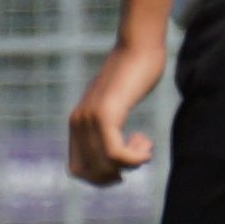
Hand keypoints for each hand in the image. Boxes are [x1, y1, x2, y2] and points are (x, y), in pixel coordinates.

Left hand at [69, 39, 166, 185]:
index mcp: (78, 122)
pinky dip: (135, 158)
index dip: (101, 177)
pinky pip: (115, 153)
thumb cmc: (135, 73)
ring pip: (104, 165)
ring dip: (130, 163)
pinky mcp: (106, 114)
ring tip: (145, 144)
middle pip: (91, 172)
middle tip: (137, 154)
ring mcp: (90, 118)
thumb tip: (114, 140)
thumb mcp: (116, 102)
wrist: (139, 46)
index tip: (125, 165)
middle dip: (118, 173)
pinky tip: (146, 143)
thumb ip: (109, 120)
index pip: (77, 169)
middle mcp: (79, 122)